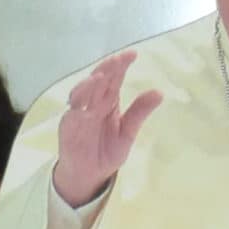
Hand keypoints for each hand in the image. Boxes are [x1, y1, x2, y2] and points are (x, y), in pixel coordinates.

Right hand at [52, 52, 162, 205]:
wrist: (90, 175)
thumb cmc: (107, 151)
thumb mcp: (128, 133)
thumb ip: (139, 112)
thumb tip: (159, 92)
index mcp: (108, 101)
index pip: (115, 78)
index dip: (121, 65)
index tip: (132, 54)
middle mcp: (93, 102)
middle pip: (99, 81)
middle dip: (107, 69)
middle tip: (118, 60)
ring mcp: (80, 113)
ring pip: (83, 93)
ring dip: (91, 84)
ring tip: (101, 76)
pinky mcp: (69, 126)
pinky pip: (73, 113)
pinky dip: (78, 105)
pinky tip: (85, 98)